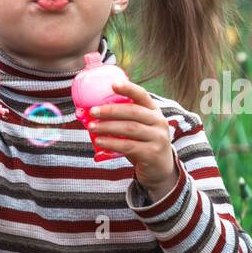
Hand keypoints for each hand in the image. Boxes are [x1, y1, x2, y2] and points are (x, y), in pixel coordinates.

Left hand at [87, 80, 178, 200]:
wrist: (160, 168)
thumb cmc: (143, 144)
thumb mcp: (139, 128)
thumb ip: (124, 120)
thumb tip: (92, 113)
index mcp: (154, 111)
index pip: (142, 95)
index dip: (128, 88)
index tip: (113, 84)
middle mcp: (159, 122)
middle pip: (133, 111)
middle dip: (110, 110)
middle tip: (92, 111)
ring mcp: (158, 138)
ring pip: (130, 128)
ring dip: (108, 127)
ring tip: (91, 127)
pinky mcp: (152, 153)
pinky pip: (129, 146)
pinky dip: (112, 143)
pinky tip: (99, 142)